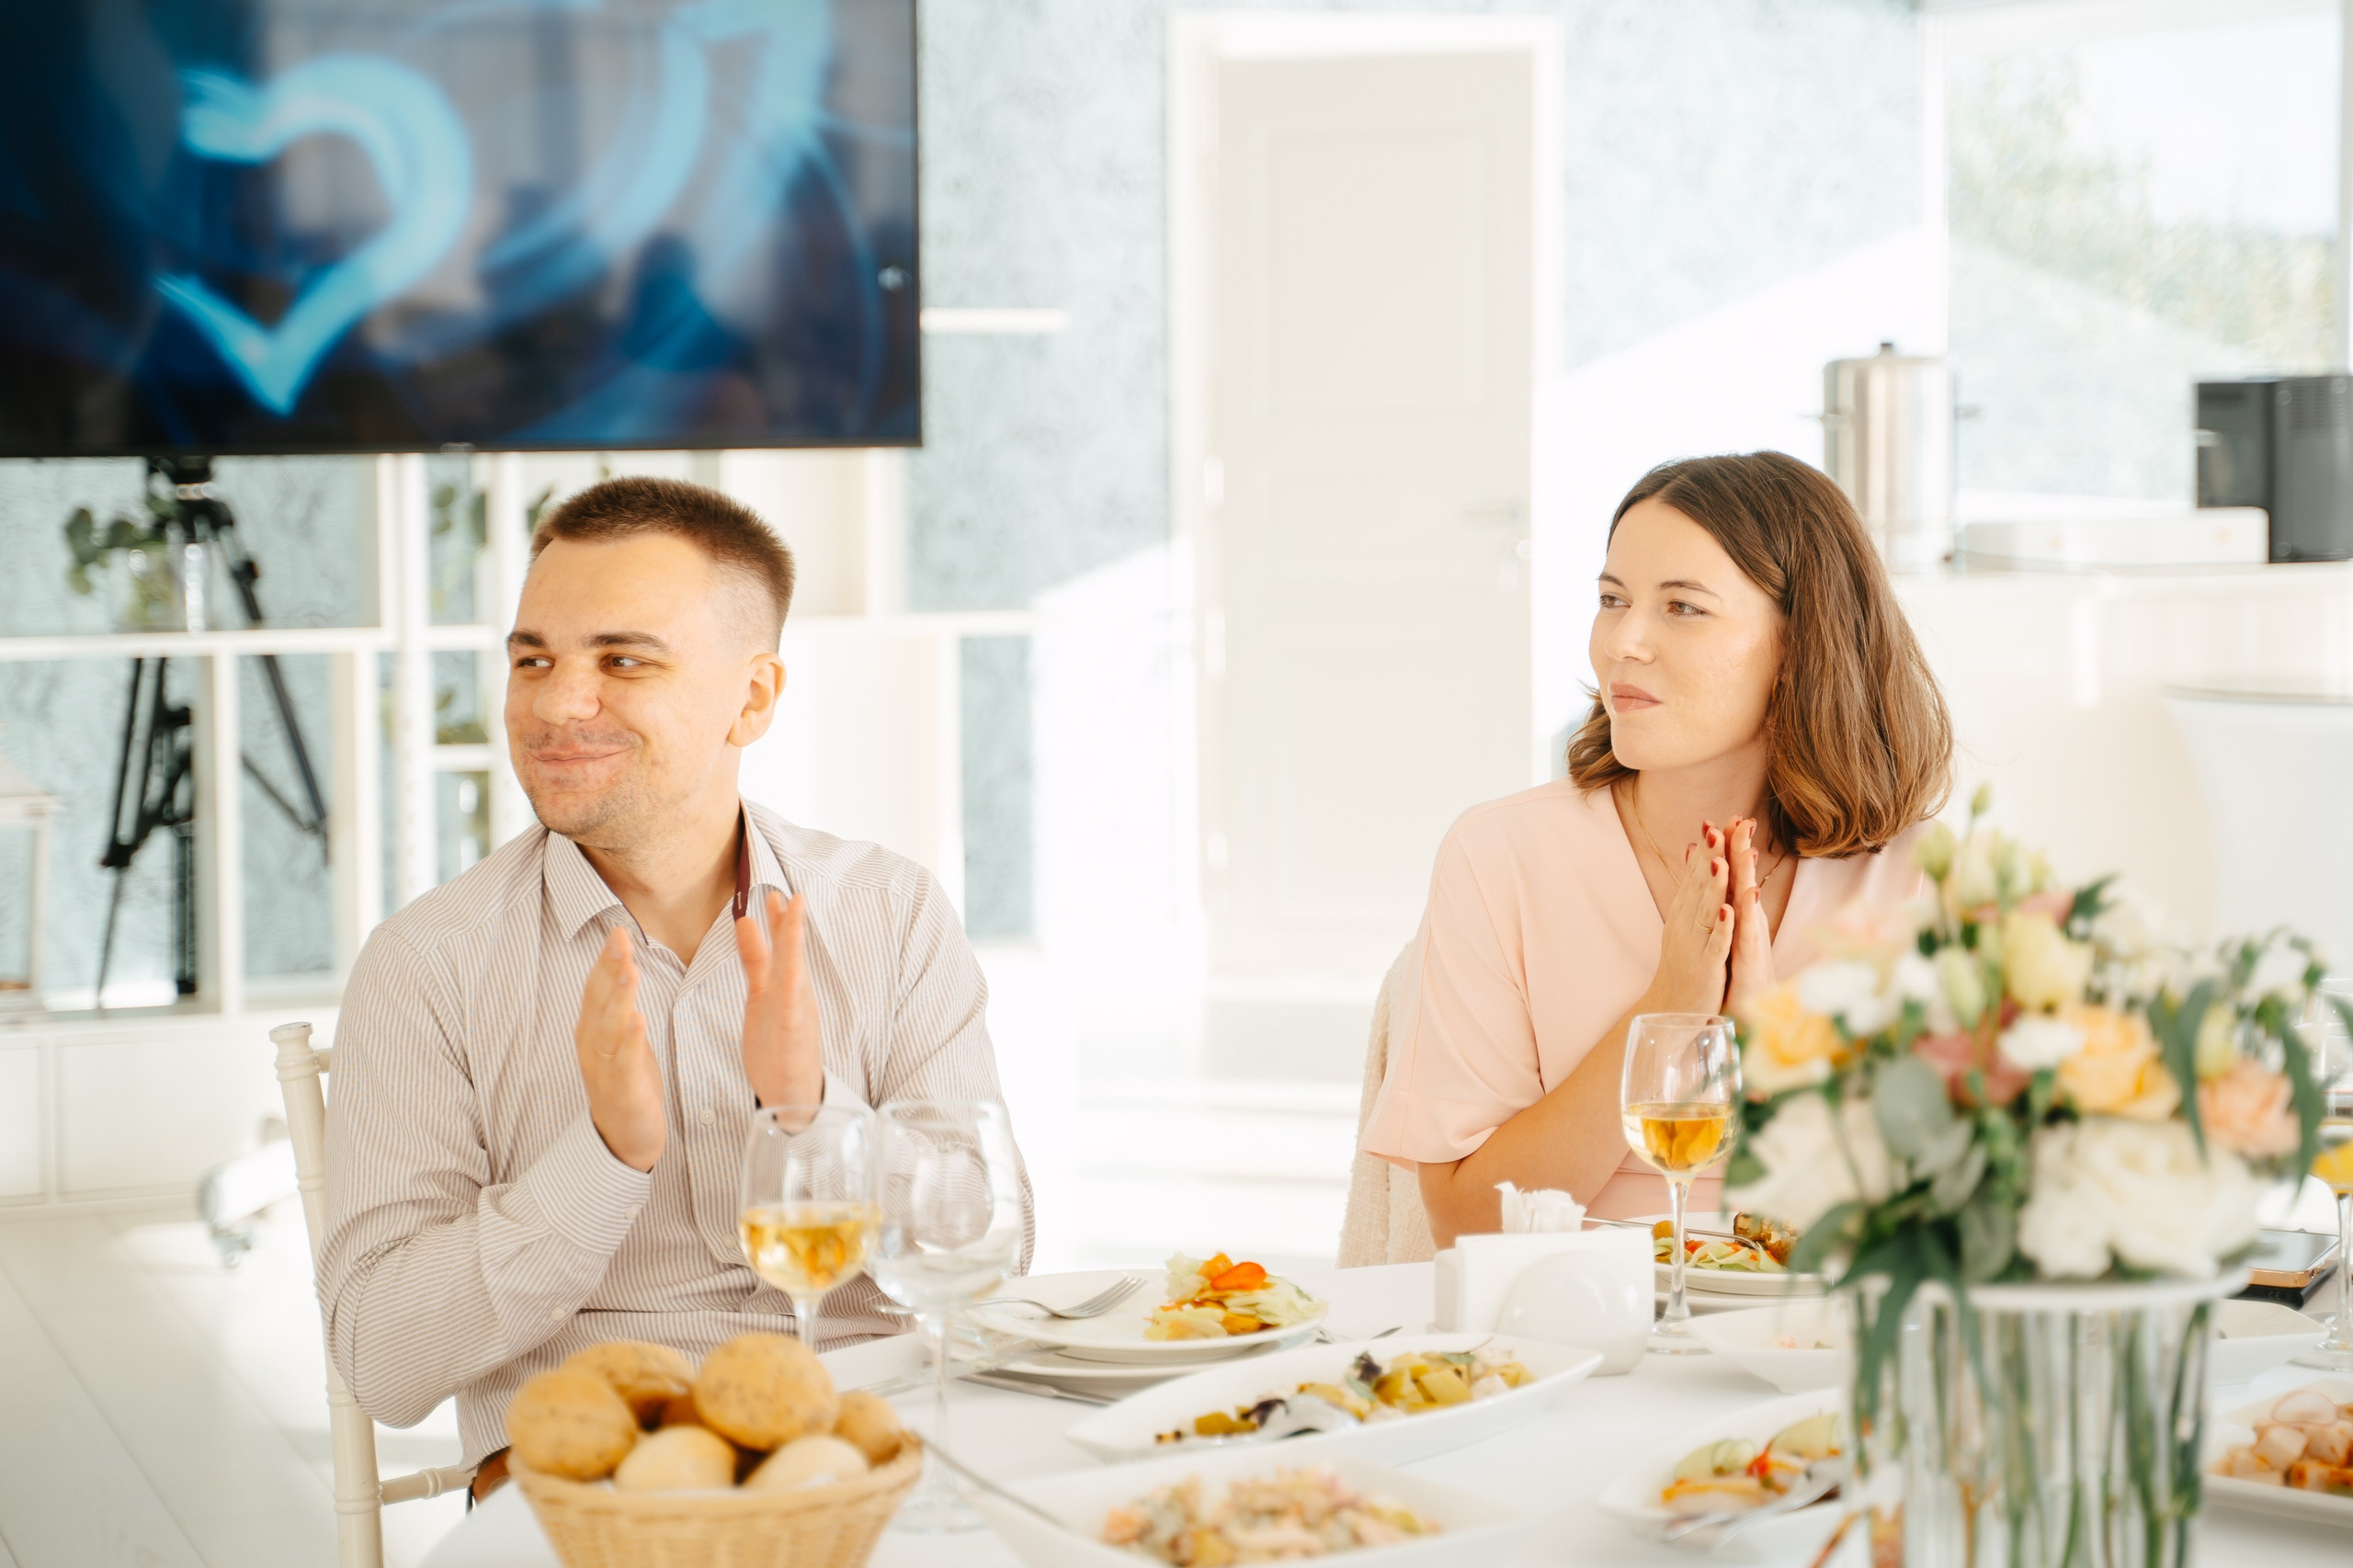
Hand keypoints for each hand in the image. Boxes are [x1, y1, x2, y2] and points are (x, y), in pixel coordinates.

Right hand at [575, 925, 664, 1170]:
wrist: (623, 1138)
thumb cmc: (626, 1082)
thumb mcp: (622, 1038)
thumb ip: (620, 1005)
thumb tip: (624, 966)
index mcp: (593, 1030)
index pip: (598, 987)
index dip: (606, 959)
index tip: (618, 929)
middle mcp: (593, 1045)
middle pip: (599, 1000)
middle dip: (610, 967)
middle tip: (619, 937)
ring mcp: (605, 1067)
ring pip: (609, 1026)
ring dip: (619, 997)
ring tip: (630, 970)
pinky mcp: (622, 1089)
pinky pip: (625, 1061)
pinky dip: (630, 1040)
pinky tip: (638, 1021)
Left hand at [736, 889, 823, 1109]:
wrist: (793, 1097)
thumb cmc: (779, 1047)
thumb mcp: (763, 996)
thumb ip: (756, 960)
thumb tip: (744, 922)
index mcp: (787, 986)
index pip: (783, 948)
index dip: (780, 922)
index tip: (777, 895)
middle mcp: (796, 996)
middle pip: (792, 956)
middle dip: (791, 926)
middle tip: (791, 896)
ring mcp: (797, 1016)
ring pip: (796, 976)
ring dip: (796, 947)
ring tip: (795, 918)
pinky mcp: (793, 1038)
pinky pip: (792, 1012)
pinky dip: (793, 991)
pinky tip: (793, 978)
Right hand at [1641, 825, 1731, 1014]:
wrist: (1671, 1009)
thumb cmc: (1684, 964)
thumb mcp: (1687, 921)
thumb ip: (1693, 887)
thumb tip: (1698, 850)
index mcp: (1684, 913)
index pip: (1695, 874)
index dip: (1708, 848)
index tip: (1719, 820)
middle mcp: (1685, 924)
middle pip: (1699, 885)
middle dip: (1711, 856)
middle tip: (1720, 827)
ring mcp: (1695, 945)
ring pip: (1706, 910)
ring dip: (1712, 885)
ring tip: (1720, 860)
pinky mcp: (1706, 968)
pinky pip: (1715, 945)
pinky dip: (1721, 928)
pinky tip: (1729, 910)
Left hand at [1726, 816, 1776, 1012]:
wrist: (1744, 1014)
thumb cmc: (1737, 973)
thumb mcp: (1729, 933)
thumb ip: (1728, 905)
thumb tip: (1725, 877)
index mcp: (1741, 915)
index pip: (1735, 875)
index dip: (1732, 847)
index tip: (1729, 816)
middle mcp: (1749, 923)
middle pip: (1745, 881)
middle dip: (1742, 850)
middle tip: (1742, 818)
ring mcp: (1750, 942)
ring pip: (1748, 904)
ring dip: (1746, 877)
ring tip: (1745, 849)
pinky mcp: (1748, 963)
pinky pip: (1745, 938)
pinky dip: (1743, 918)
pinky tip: (1744, 898)